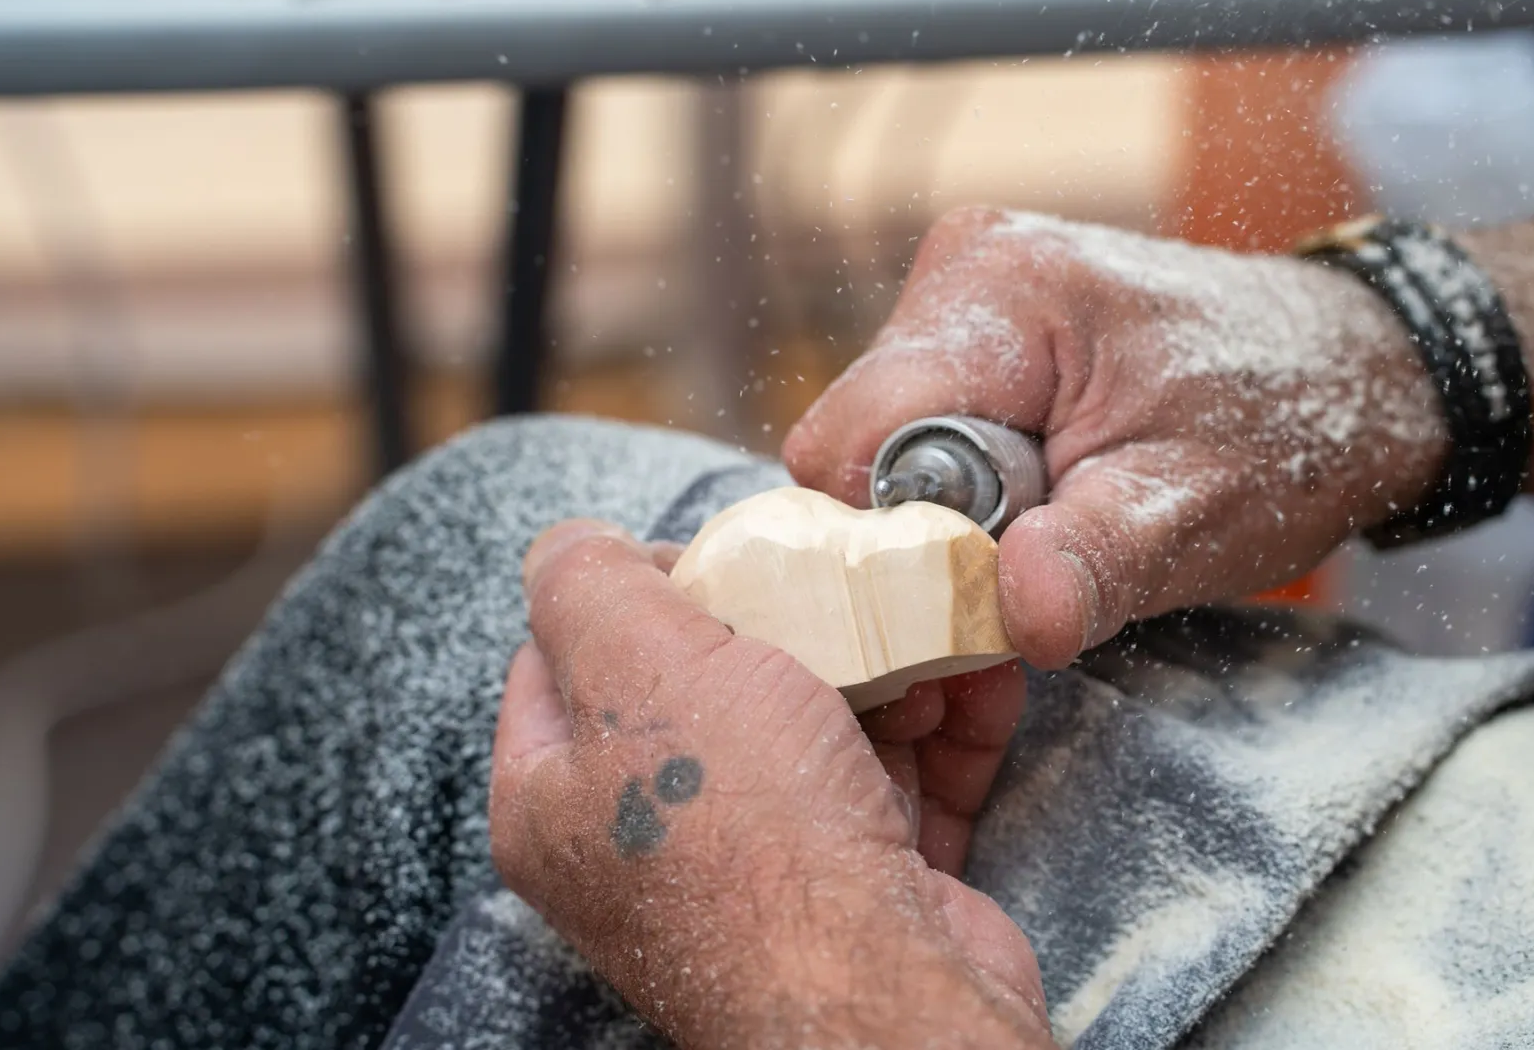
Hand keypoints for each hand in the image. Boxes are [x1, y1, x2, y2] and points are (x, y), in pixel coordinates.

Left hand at [490, 521, 1053, 1049]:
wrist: (884, 989)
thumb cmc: (748, 835)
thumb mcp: (638, 665)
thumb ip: (583, 583)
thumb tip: (572, 544)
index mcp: (557, 802)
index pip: (563, 660)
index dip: (635, 589)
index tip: (712, 556)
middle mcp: (649, 842)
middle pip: (708, 682)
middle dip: (789, 621)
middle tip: (832, 584)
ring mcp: (760, 866)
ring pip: (816, 722)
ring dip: (884, 664)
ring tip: (921, 633)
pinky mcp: (861, 881)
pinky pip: (898, 776)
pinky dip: (944, 725)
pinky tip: (976, 679)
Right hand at [784, 208, 1446, 669]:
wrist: (1352, 369)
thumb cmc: (1289, 427)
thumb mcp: (1200, 512)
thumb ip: (1098, 563)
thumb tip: (1014, 615)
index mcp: (1001, 290)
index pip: (851, 440)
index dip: (887, 541)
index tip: (964, 596)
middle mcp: (962, 268)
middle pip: (859, 448)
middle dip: (928, 532)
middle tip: (1040, 560)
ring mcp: (965, 294)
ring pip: (884, 451)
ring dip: (954, 518)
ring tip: (1062, 524)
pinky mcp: (977, 331)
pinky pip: (921, 438)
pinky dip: (970, 494)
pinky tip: (1048, 502)